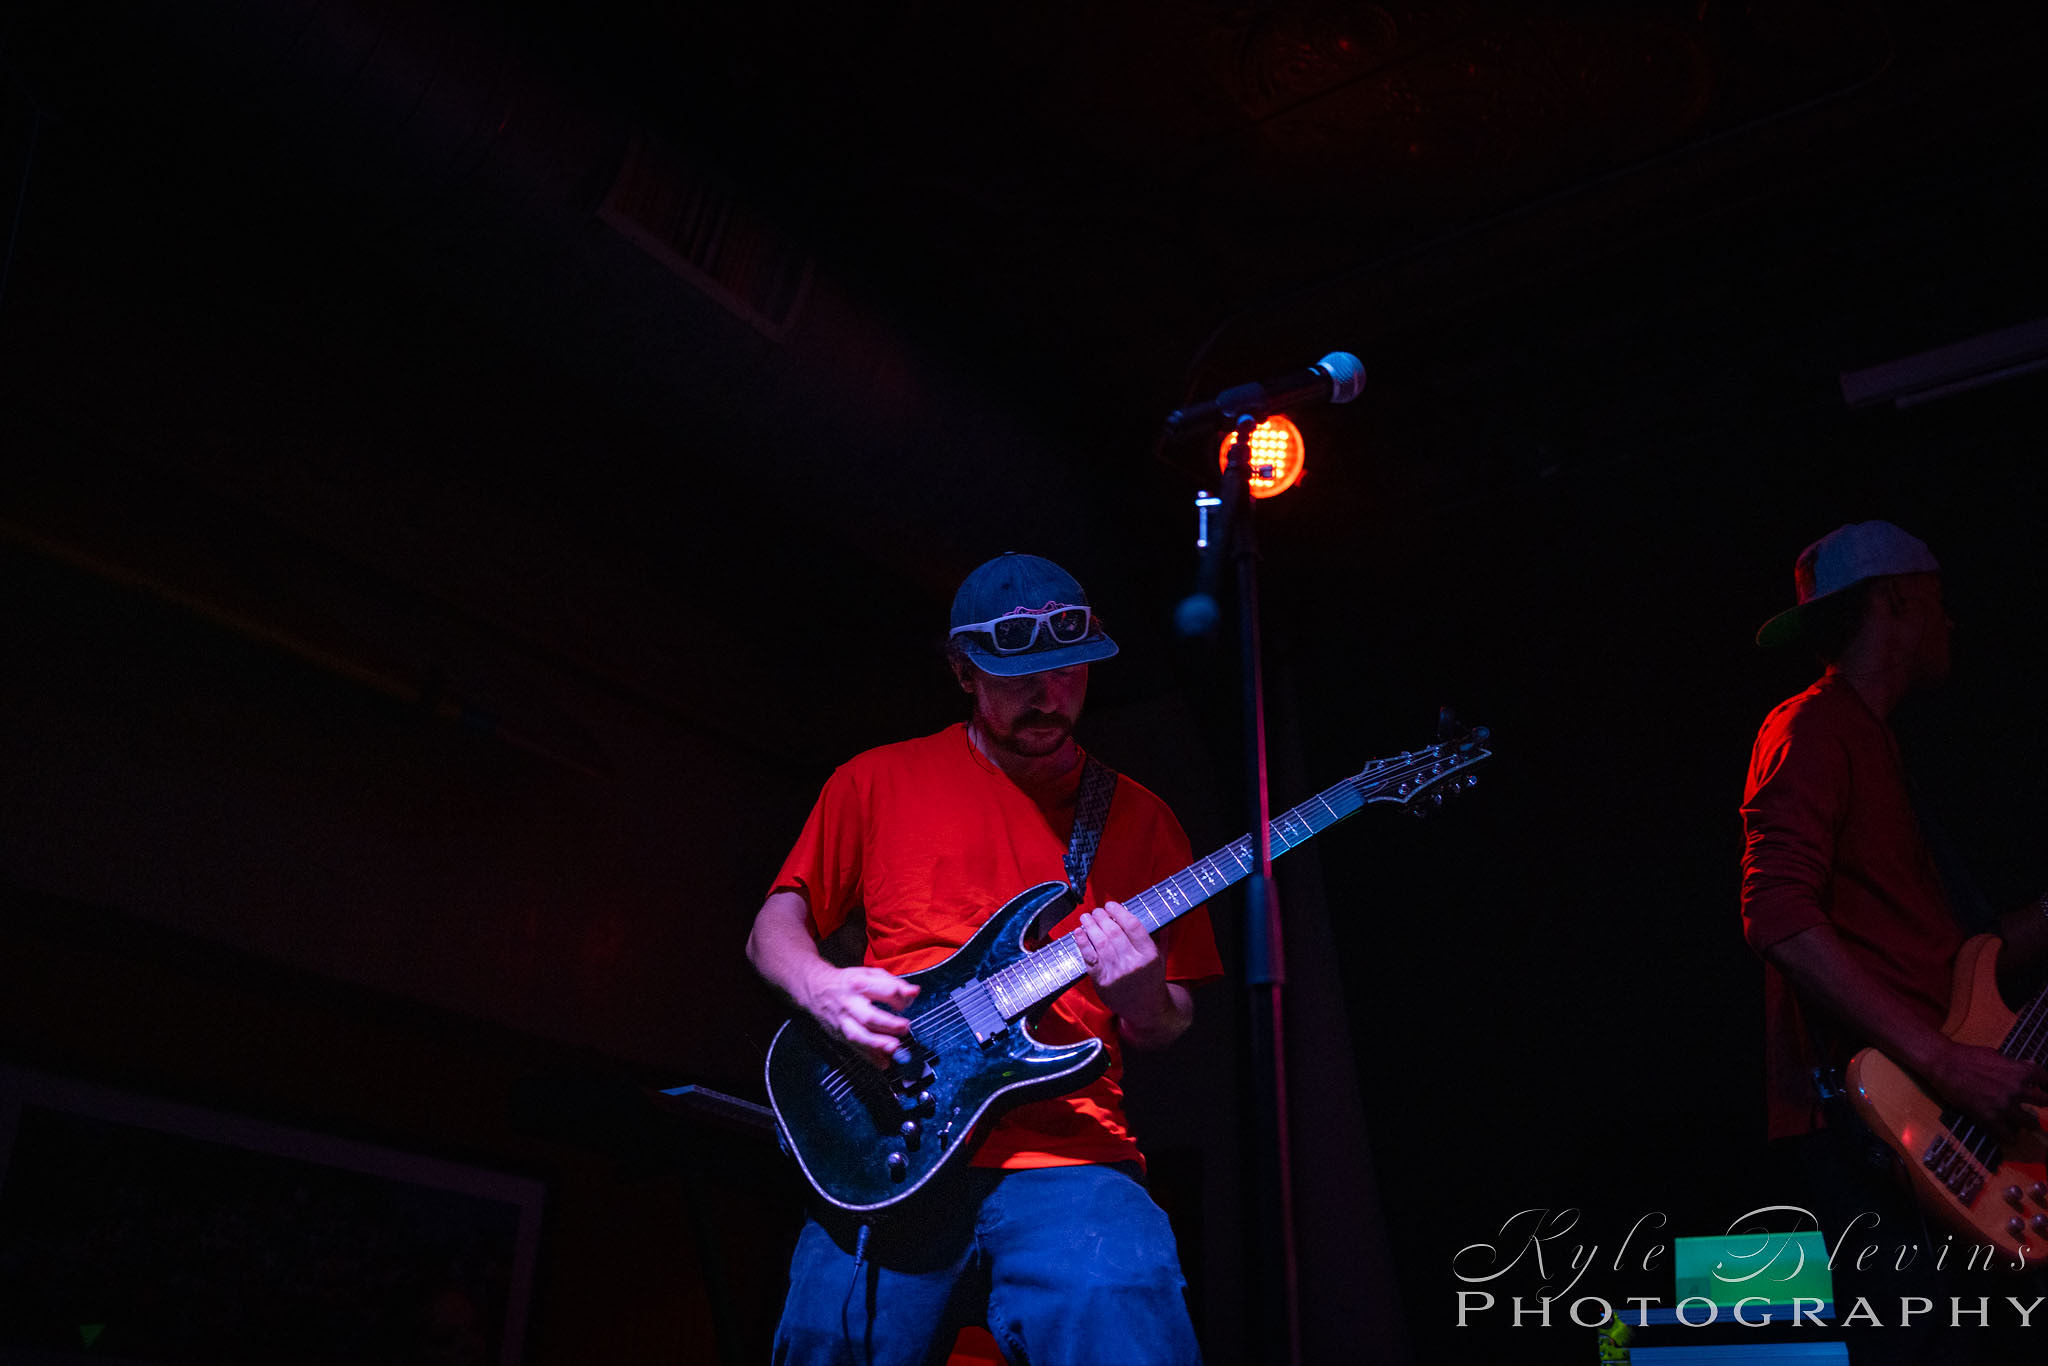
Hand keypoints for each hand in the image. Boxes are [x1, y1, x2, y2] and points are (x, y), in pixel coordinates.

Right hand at [799, 965, 918, 1068]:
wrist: (815, 988)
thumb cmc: (848, 981)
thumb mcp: (870, 974)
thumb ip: (894, 983)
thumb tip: (914, 992)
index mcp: (860, 984)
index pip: (884, 990)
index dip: (901, 996)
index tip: (909, 999)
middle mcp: (850, 1003)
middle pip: (869, 1016)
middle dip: (889, 1024)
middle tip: (905, 1027)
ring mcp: (843, 1021)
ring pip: (858, 1035)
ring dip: (877, 1044)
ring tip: (894, 1048)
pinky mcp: (839, 1034)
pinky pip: (854, 1048)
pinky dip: (869, 1057)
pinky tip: (883, 1063)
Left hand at [1075, 901, 1170, 1025]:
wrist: (1147, 1010)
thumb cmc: (1152, 980)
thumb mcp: (1161, 958)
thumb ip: (1160, 935)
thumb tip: (1155, 911)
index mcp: (1149, 955)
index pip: (1133, 926)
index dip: (1119, 912)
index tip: (1111, 905)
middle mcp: (1133, 963)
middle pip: (1114, 932)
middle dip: (1102, 917)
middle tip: (1096, 910)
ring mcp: (1116, 973)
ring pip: (1100, 942)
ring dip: (1090, 926)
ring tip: (1086, 917)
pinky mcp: (1102, 982)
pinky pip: (1089, 958)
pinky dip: (1082, 943)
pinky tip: (1079, 933)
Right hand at [1927, 1041, 2047, 1141]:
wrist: (1944, 1064)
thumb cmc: (1967, 1056)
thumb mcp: (1995, 1054)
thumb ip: (2014, 1064)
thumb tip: (2029, 1066)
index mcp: (2019, 1071)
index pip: (2046, 1080)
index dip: (2047, 1085)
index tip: (2045, 1090)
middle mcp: (2016, 1089)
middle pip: (2044, 1102)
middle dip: (2042, 1104)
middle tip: (2037, 1107)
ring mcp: (2004, 1105)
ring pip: (2030, 1122)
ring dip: (2029, 1123)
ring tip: (2026, 1124)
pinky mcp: (1989, 1117)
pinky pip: (2008, 1135)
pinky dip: (2010, 1137)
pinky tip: (2009, 1136)